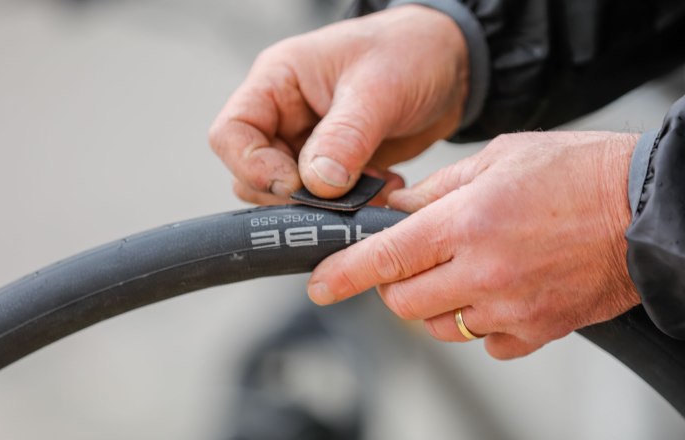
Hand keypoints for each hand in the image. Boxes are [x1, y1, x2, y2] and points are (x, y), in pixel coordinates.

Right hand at [209, 5, 468, 204]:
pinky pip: (329, 201)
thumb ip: (345, 137)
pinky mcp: (339, 165)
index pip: (232, 134)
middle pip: (255, 174)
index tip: (296, 187)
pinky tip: (388, 188)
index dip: (254, 168)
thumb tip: (316, 185)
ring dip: (329, 206)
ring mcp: (311, 143)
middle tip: (341, 200)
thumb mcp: (378, 88)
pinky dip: (355, 205)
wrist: (452, 64)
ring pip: (292, 195)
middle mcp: (286, 115)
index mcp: (278, 82)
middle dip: (295, 197)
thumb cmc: (411, 52)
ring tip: (375, 190)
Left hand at [307, 131, 641, 358]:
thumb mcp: (500, 157)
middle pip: (403, 302)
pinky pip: (485, 342)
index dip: (341, 274)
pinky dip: (480, 322)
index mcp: (467, 222)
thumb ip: (440, 188)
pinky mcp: (538, 331)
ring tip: (463, 271)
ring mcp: (511, 307)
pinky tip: (500, 291)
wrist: (651, 211)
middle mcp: (483, 271)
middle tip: (411, 262)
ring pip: (440, 327)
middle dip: (393, 285)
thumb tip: (399, 209)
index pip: (384, 258)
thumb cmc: (581, 173)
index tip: (319, 284)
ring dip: (435, 303)